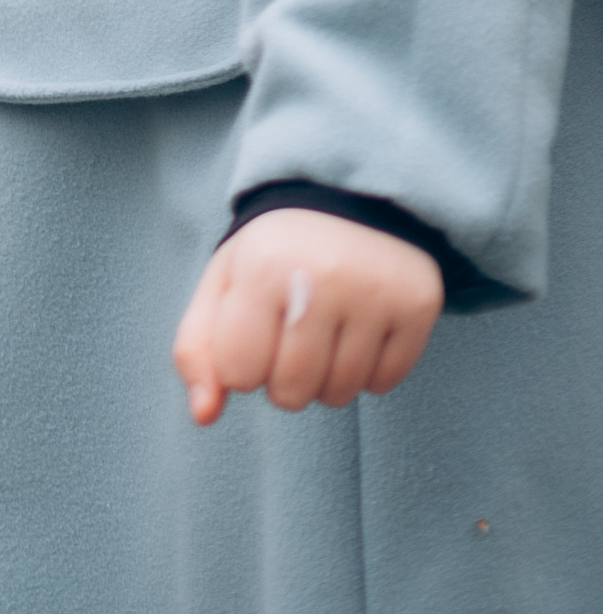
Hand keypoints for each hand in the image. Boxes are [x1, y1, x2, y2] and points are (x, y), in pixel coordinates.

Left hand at [171, 207, 441, 426]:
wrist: (348, 199)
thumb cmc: (275, 253)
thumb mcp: (223, 284)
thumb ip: (197, 349)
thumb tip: (203, 414)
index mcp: (262, 267)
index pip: (239, 374)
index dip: (241, 363)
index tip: (252, 331)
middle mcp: (322, 278)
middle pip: (291, 392)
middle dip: (282, 378)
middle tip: (288, 334)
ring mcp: (375, 292)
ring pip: (339, 394)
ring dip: (324, 379)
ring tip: (322, 332)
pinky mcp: (416, 305)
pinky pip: (384, 383)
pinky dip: (367, 371)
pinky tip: (359, 330)